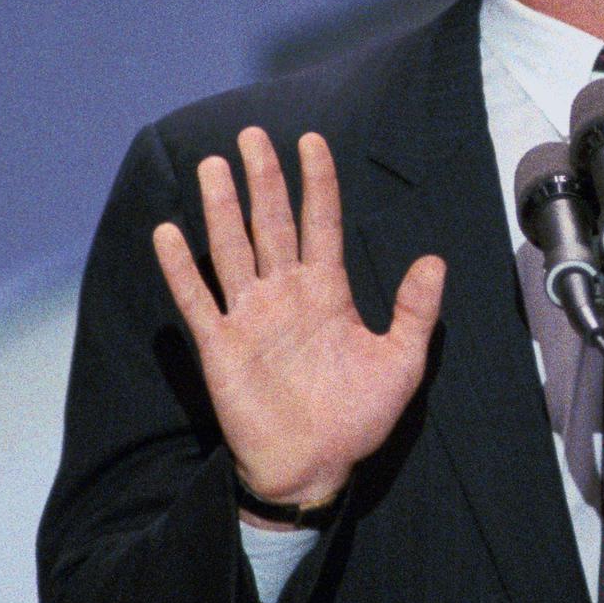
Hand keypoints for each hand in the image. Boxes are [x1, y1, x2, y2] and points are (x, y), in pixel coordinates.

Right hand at [152, 126, 444, 512]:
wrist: (315, 467)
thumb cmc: (358, 418)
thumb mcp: (401, 363)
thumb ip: (416, 311)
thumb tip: (435, 259)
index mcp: (328, 292)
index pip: (321, 223)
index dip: (318, 182)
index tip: (312, 141)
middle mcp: (286, 294)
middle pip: (273, 223)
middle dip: (264, 179)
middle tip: (252, 135)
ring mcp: (251, 316)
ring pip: (233, 249)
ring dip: (223, 208)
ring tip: (213, 165)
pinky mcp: (221, 346)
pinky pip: (198, 300)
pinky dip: (182, 269)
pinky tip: (169, 233)